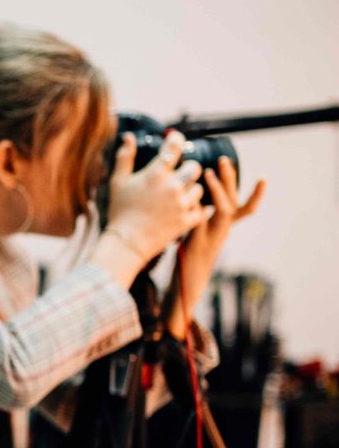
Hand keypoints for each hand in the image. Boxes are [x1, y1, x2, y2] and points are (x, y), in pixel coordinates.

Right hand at [104, 130, 208, 260]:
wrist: (126, 242)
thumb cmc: (119, 211)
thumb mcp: (118, 182)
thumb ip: (125, 157)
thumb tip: (129, 137)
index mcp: (155, 174)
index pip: (174, 147)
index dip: (177, 139)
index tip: (176, 139)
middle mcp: (172, 186)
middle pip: (194, 167)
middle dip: (188, 169)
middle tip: (179, 175)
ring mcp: (181, 204)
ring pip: (199, 188)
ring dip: (191, 190)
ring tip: (178, 197)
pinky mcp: (187, 221)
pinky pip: (202, 210)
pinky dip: (196, 210)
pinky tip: (186, 210)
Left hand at [166, 156, 266, 338]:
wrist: (184, 288)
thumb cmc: (187, 262)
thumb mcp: (194, 238)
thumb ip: (197, 221)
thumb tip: (189, 202)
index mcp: (222, 230)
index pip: (245, 210)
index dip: (255, 196)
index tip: (263, 179)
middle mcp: (221, 232)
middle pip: (233, 203)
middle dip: (230, 181)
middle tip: (224, 159)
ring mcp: (211, 238)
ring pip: (223, 210)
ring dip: (218, 189)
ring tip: (209, 171)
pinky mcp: (197, 243)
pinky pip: (203, 221)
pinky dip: (202, 206)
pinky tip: (196, 192)